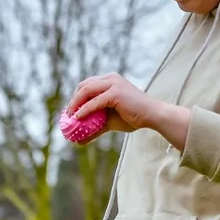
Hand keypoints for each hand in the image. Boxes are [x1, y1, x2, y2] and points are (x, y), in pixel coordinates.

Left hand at [67, 73, 191, 149]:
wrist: (151, 116)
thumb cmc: (133, 117)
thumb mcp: (109, 122)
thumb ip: (94, 128)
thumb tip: (79, 141)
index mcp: (110, 80)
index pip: (86, 84)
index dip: (76, 97)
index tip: (70, 111)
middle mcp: (110, 78)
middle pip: (83, 85)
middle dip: (73, 100)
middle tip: (67, 115)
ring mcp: (113, 84)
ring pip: (86, 91)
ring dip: (75, 104)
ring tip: (70, 117)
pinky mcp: (115, 93)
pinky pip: (94, 102)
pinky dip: (85, 110)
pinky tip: (78, 119)